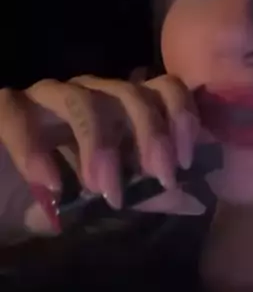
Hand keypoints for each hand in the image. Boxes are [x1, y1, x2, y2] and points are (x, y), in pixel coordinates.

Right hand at [0, 74, 205, 236]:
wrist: (0, 202)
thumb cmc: (54, 197)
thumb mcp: (105, 200)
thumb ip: (146, 195)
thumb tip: (195, 199)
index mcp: (119, 111)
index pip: (162, 89)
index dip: (180, 116)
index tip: (184, 160)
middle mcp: (87, 95)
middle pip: (130, 92)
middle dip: (151, 133)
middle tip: (158, 176)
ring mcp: (44, 98)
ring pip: (81, 98)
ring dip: (99, 143)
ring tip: (105, 188)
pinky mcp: (4, 108)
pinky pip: (17, 112)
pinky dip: (34, 147)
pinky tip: (51, 185)